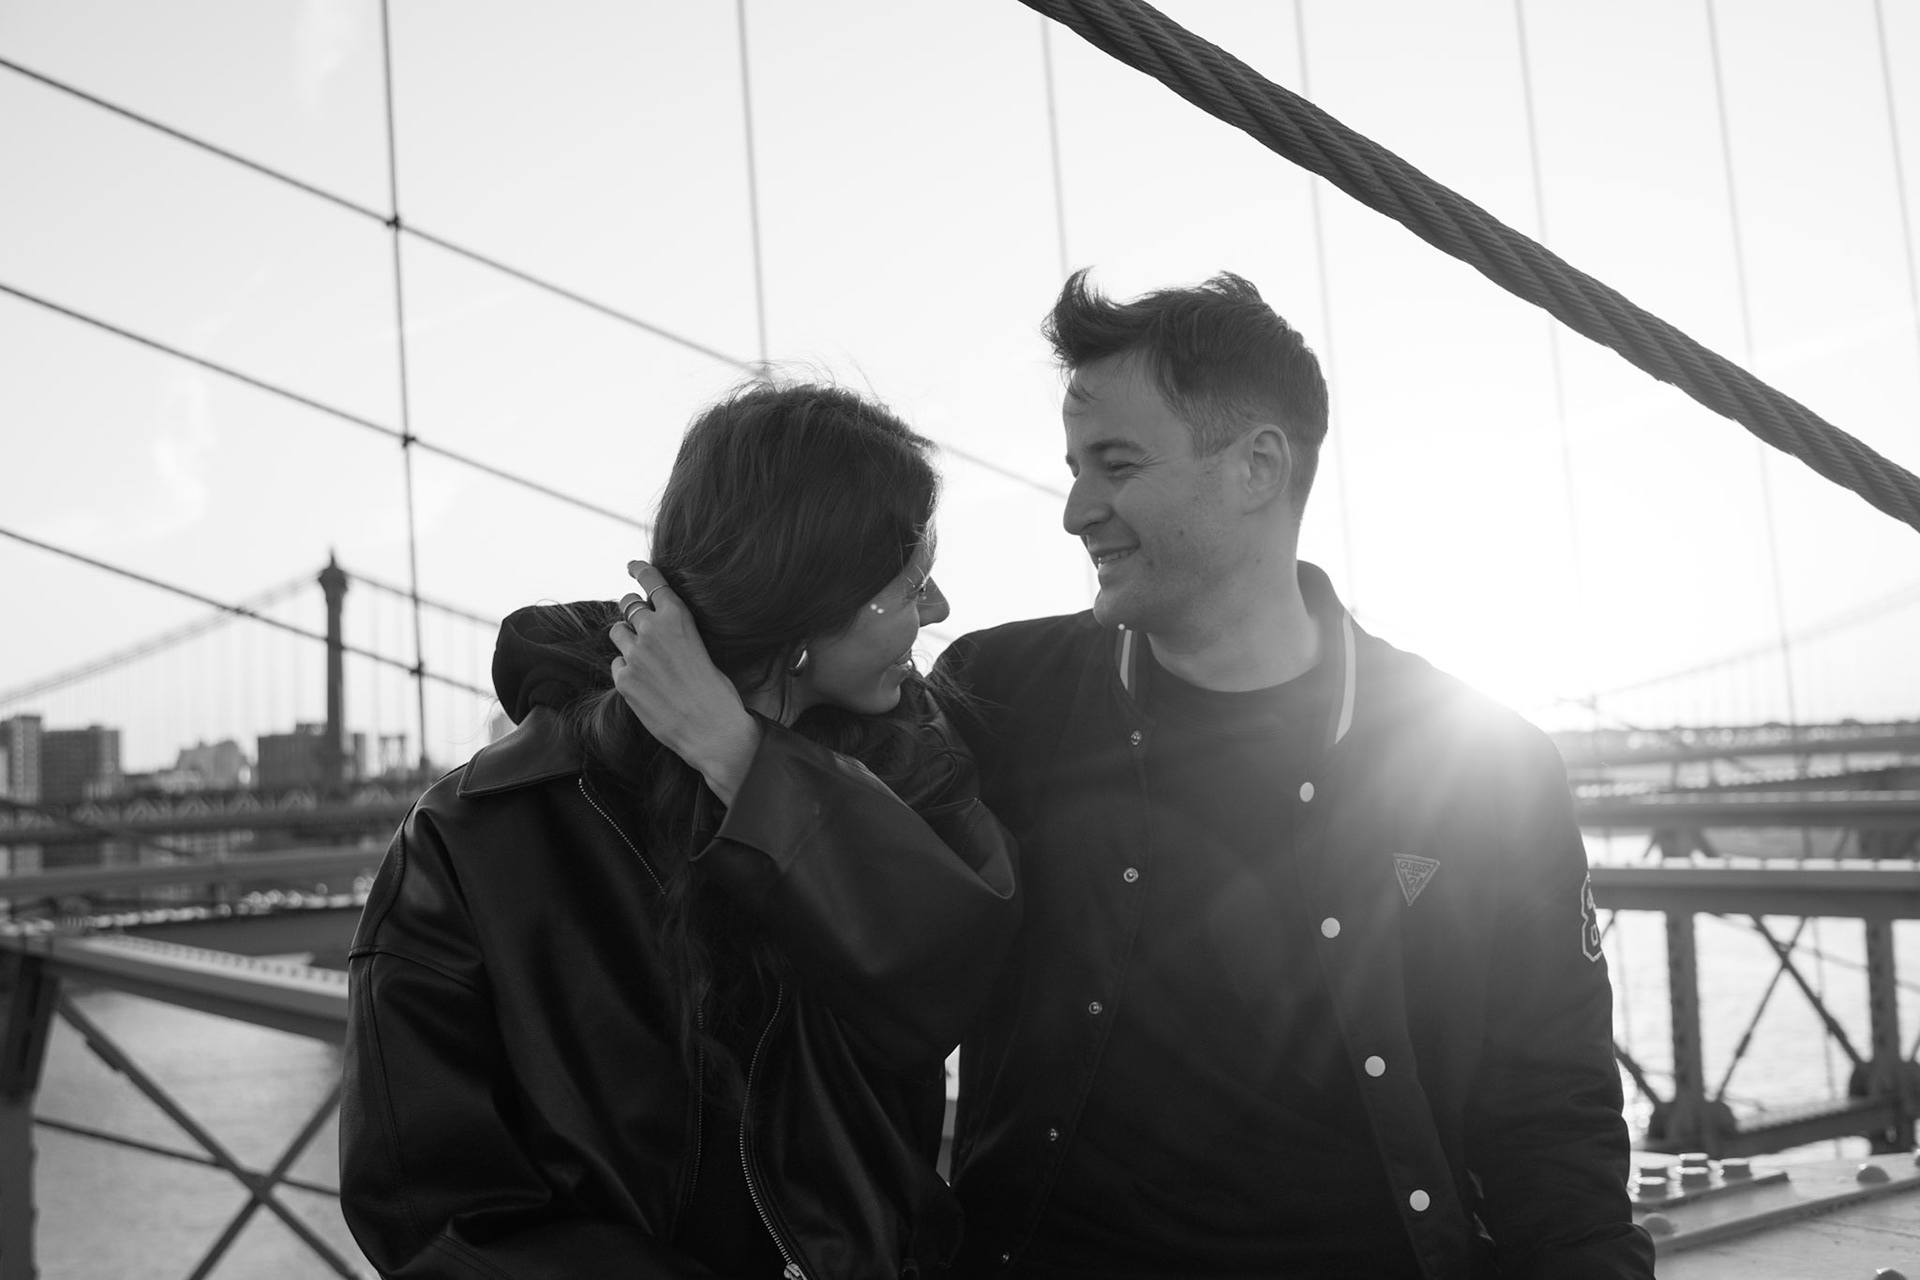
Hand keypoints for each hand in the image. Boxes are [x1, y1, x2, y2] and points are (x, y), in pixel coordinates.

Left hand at [608, 561, 761, 805]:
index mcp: (678, 617)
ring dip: (627, 639)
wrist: (712, 729)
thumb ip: (675, 633)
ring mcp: (635, 654)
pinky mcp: (623, 679)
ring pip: (617, 632)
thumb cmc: (716, 692)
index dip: (639, 570)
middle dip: (632, 608)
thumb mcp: (701, 648)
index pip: (651, 581)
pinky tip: (646, 684)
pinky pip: (617, 664)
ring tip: (644, 656)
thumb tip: (655, 629)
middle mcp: (652, 629)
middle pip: (628, 603)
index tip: (631, 566)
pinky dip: (627, 669)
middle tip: (638, 618)